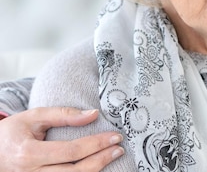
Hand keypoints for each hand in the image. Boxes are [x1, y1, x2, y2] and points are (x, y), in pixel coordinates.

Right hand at [0, 107, 123, 171]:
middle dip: (101, 159)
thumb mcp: (33, 117)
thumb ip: (64, 115)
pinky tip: (94, 168)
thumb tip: (94, 114)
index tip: (115, 136)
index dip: (96, 144)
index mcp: (28, 154)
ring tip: (111, 157)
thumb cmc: (12, 133)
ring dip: (95, 171)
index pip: (71, 151)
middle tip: (118, 148)